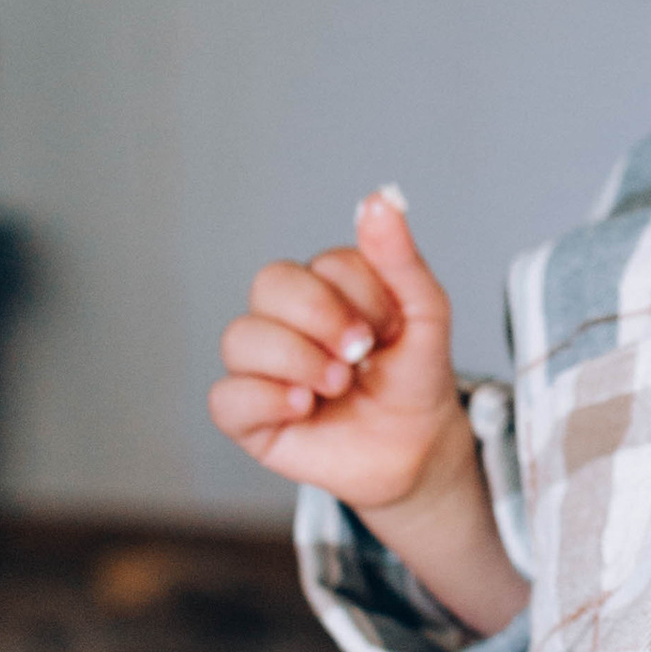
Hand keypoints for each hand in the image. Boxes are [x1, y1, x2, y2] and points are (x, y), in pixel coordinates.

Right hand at [210, 189, 468, 514]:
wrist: (417, 451)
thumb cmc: (414, 379)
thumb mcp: (424, 316)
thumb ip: (401, 260)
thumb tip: (380, 200)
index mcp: (324, 290)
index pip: (322, 264)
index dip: (361, 294)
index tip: (390, 331)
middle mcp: (284, 322)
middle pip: (270, 284)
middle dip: (320, 315)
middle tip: (359, 352)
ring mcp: (262, 369)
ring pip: (241, 338)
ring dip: (299, 360)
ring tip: (338, 386)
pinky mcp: (249, 418)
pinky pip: (226, 397)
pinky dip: (265, 397)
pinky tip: (303, 408)